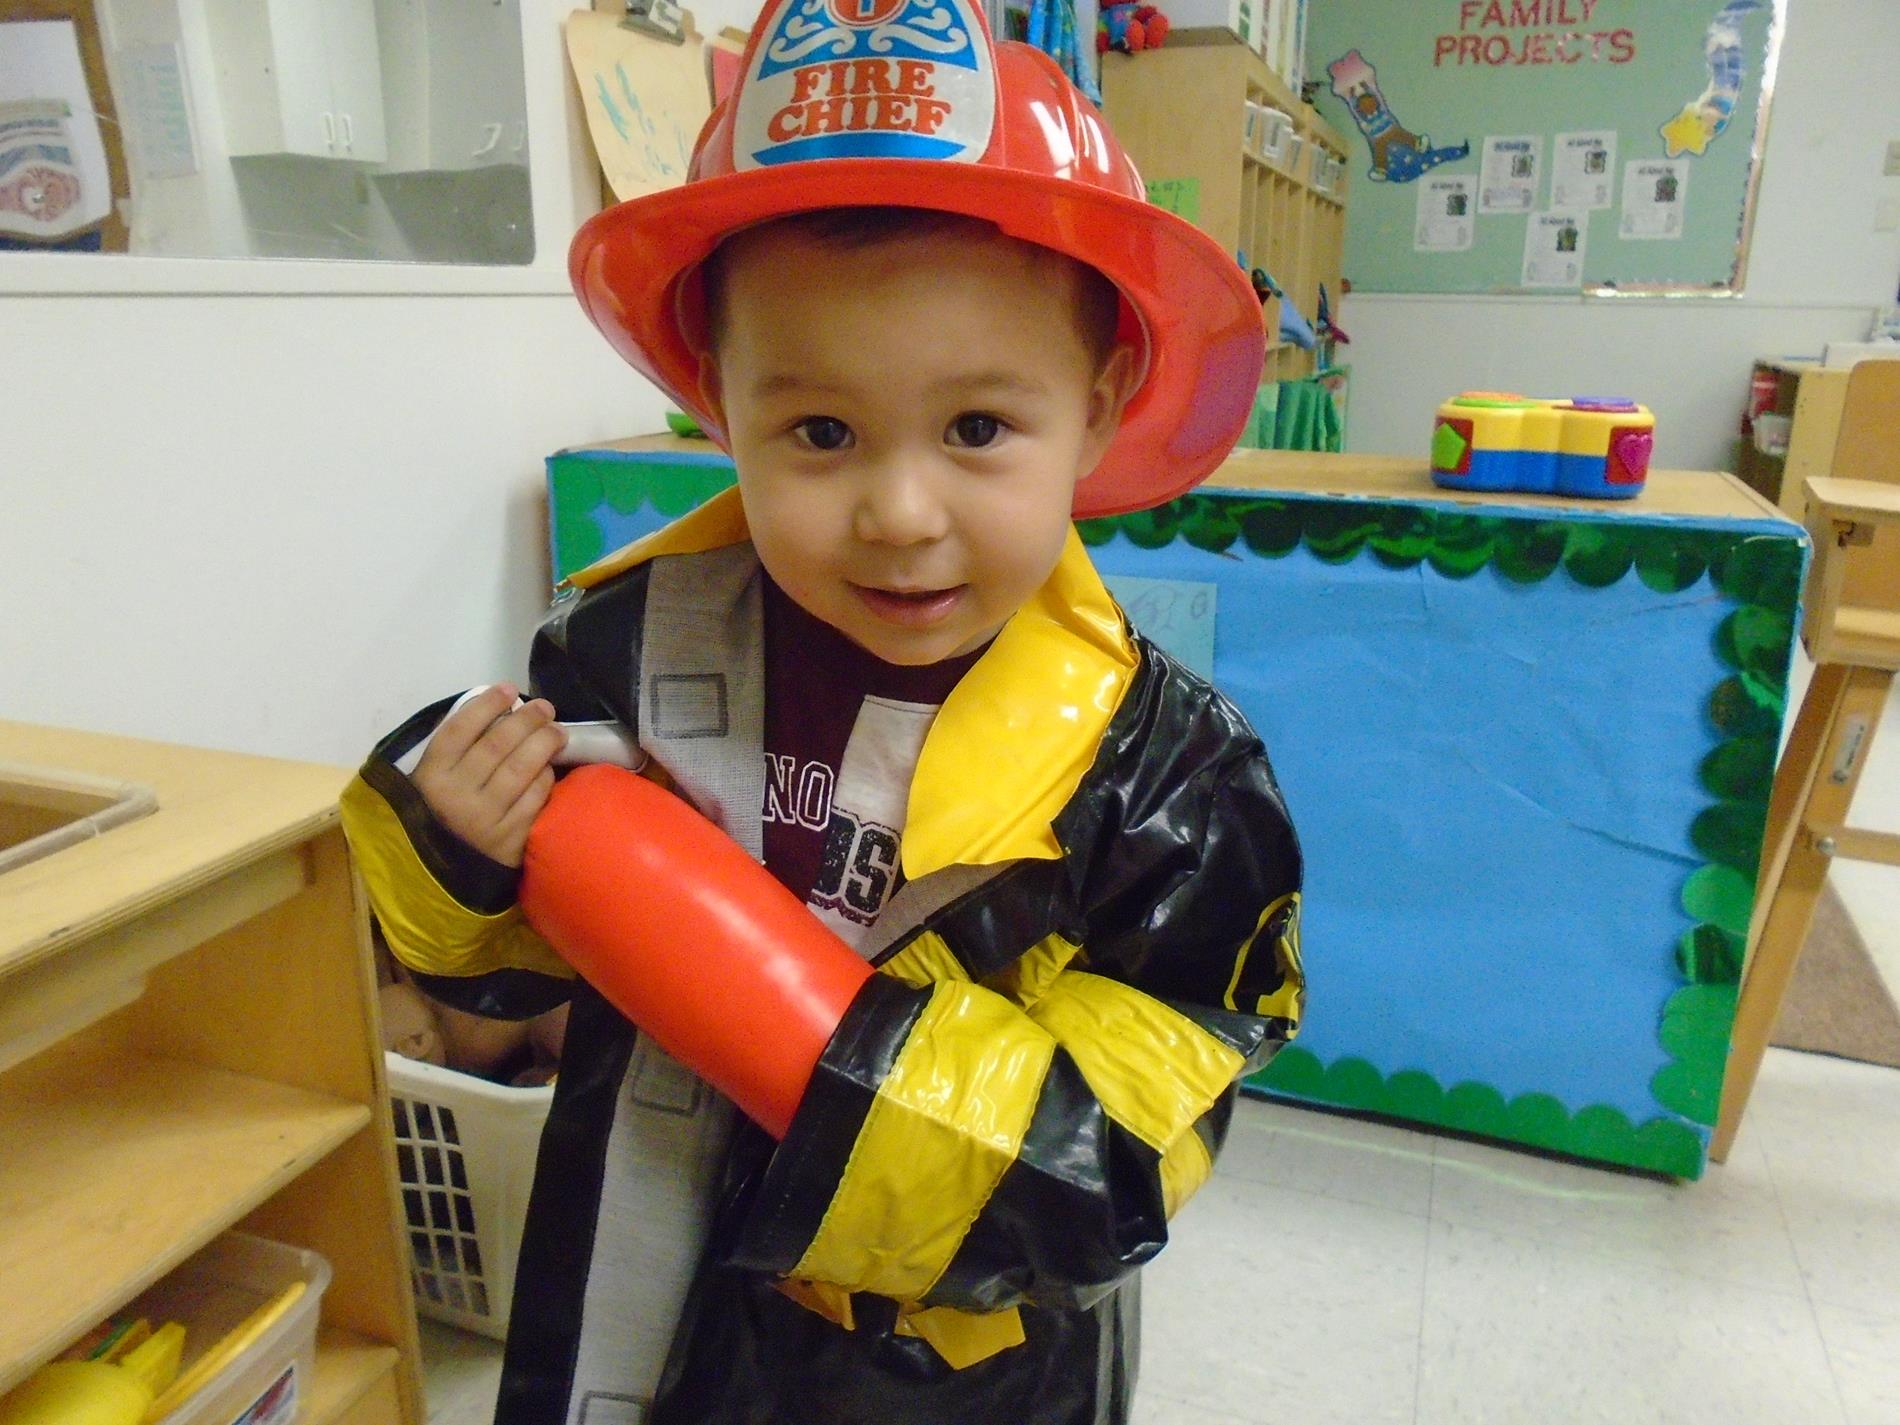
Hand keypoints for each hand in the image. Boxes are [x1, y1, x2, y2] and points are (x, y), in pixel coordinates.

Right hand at [413, 684, 568, 867]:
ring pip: (521, 770)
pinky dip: (545, 779)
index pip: (459, 729)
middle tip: (545, 708)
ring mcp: (483, 819)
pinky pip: (534, 800)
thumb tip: (494, 710)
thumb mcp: (429, 781)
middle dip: (527, 720)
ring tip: (557, 731)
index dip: (486, 705)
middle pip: (497, 745)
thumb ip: (453, 749)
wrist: (436, 874)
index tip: (507, 689)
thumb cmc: (436, 814)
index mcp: (430, 776)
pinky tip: (549, 768)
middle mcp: (455, 796)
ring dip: (544, 743)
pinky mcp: (508, 841)